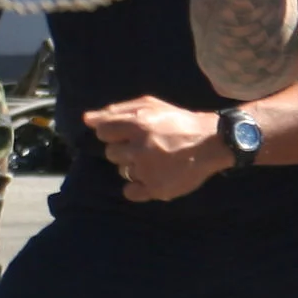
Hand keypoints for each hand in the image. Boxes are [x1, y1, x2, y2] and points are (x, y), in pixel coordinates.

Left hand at [83, 97, 228, 201]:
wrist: (210, 143)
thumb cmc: (178, 121)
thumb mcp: (150, 105)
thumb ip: (116, 111)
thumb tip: (87, 119)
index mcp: (138, 123)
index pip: (103, 131)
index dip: (114, 132)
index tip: (129, 133)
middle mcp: (140, 147)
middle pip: (112, 153)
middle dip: (125, 149)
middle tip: (147, 146)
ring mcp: (147, 170)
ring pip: (122, 171)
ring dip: (135, 166)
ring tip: (156, 160)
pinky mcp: (156, 189)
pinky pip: (130, 191)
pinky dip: (137, 187)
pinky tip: (152, 177)